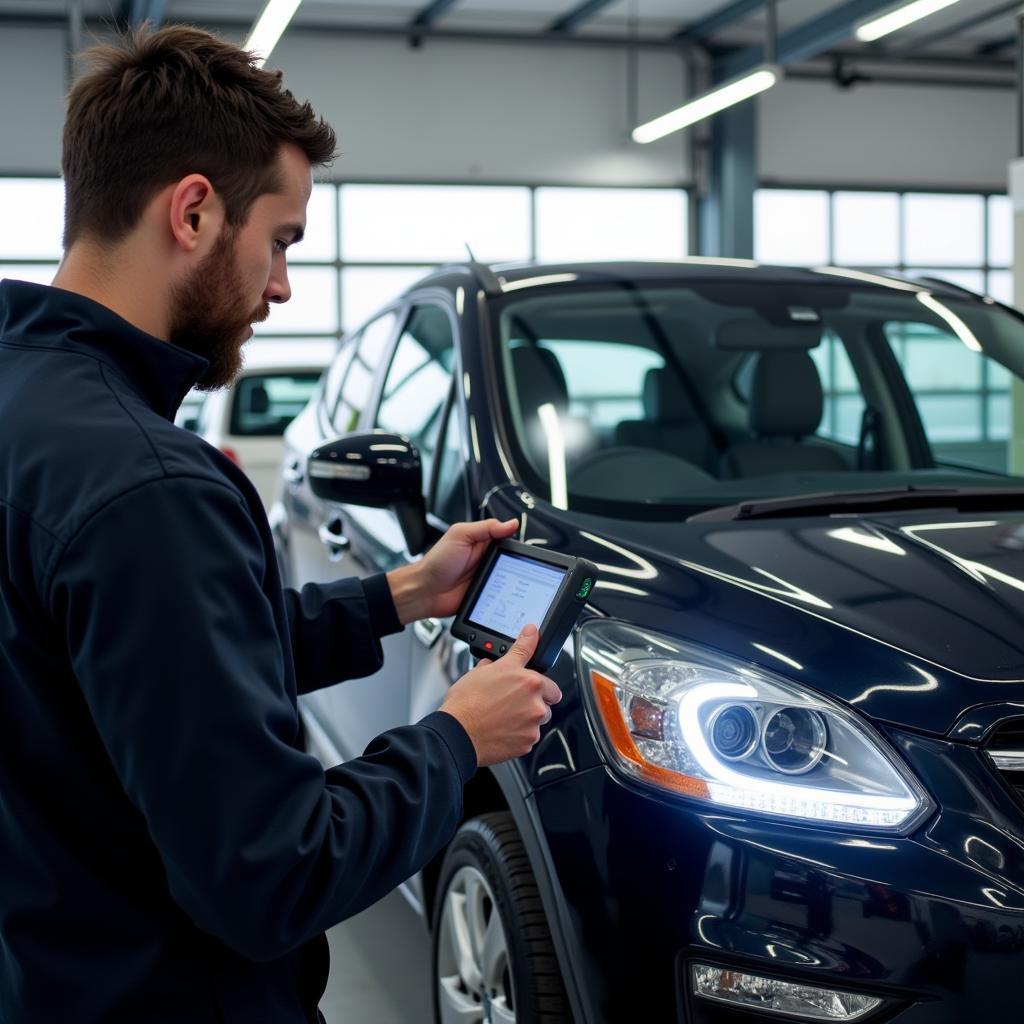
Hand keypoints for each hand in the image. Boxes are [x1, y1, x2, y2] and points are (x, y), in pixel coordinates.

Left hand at [387, 517, 518, 624]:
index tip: (523, 549)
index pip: (508, 540)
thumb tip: (511, 523)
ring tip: (513, 583)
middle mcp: (486, 560)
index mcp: (482, 542)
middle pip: (512, 561)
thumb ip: (486, 527)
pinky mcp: (486, 595)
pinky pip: (503, 595)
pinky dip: (507, 596)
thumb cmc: (437, 562)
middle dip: (517, 565)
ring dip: (513, 581)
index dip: (516, 543)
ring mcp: (487, 578)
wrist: (425, 591)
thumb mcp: (460, 535)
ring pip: (511, 579)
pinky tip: (507, 595)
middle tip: (516, 568)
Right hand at [440, 625, 561, 766]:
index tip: (539, 687)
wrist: (457, 732)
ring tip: (504, 718)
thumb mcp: (489, 667)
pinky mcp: (526, 745)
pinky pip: (528, 739)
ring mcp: (532, 727)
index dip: (542, 685)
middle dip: (534, 703)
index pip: (551, 683)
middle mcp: (536, 704)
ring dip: (527, 720)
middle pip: (547, 704)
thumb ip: (515, 652)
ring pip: (537, 722)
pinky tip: (501, 730)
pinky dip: (518, 736)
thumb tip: (524, 639)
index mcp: (530, 682)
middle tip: (513, 703)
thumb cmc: (467, 701)